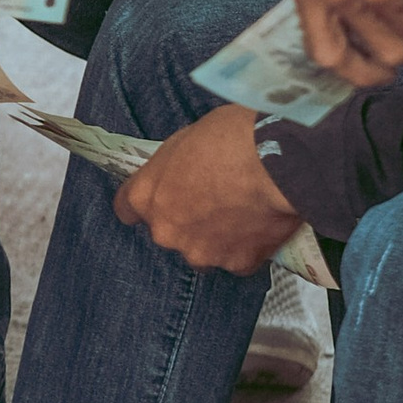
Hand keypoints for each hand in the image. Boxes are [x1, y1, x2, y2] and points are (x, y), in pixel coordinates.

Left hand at [113, 104, 305, 273]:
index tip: (162, 197)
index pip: (127, 209)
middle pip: (169, 232)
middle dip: (187, 221)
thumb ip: (174, 168)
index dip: (148, 203)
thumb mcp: (185, 140)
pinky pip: (238, 259)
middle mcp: (166, 232)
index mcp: (145, 197)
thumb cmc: (229, 138)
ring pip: (203, 250)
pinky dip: (247, 247)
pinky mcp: (236, 264)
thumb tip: (181, 174)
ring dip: (217, 238)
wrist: (276, 163)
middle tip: (216, 199)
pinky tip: (262, 225)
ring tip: (243, 213)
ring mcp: (201, 252)